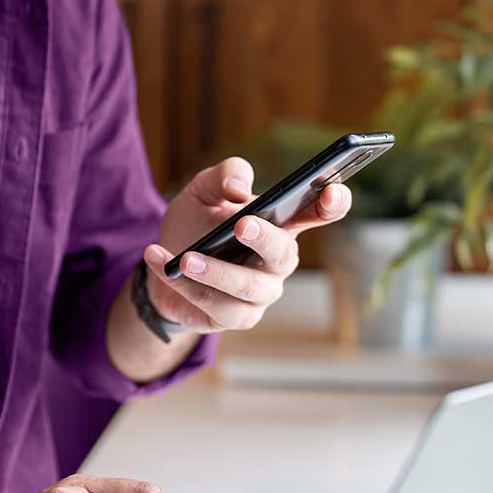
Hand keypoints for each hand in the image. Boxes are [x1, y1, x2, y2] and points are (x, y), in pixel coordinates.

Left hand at [145, 157, 350, 332]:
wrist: (163, 261)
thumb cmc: (195, 222)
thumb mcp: (204, 188)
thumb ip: (225, 174)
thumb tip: (239, 189)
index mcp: (282, 224)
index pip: (319, 212)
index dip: (333, 204)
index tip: (331, 191)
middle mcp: (277, 261)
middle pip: (284, 255)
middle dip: (265, 240)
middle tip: (242, 224)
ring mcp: (260, 294)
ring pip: (247, 288)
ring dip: (216, 273)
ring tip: (185, 258)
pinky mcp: (235, 317)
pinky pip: (214, 305)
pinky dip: (183, 284)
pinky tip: (159, 260)